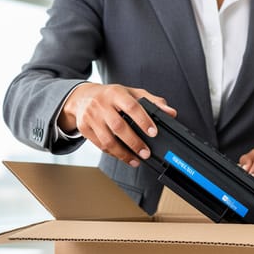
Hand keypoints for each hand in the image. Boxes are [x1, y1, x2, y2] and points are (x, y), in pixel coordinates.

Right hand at [59, 83, 176, 166]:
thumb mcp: (131, 93)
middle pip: (119, 126)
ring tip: (135, 160)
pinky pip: (100, 145)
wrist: (82, 97)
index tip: (153, 133)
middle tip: (146, 153)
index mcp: (116, 93)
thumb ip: (152, 102)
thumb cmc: (111, 96)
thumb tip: (171, 112)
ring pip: (107, 140)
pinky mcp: (84, 129)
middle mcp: (101, 104)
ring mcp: (91, 117)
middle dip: (134, 142)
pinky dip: (113, 153)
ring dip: (123, 153)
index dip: (144, 120)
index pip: (132, 107)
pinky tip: (123, 156)